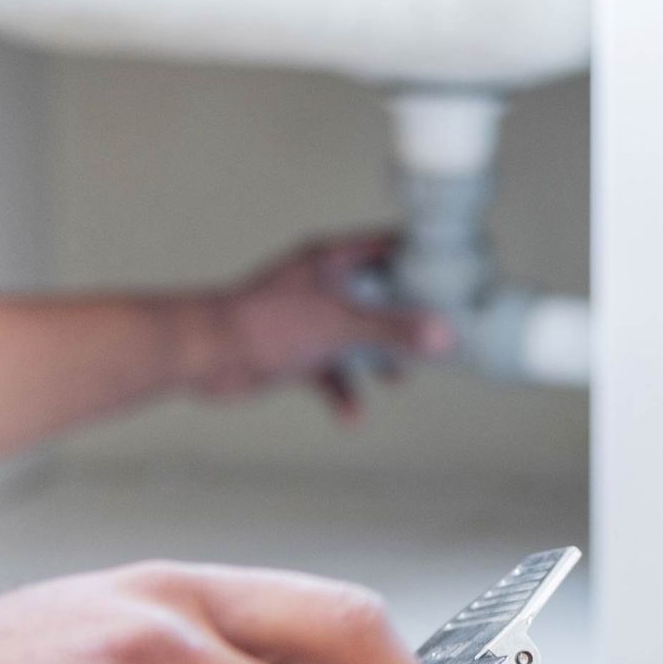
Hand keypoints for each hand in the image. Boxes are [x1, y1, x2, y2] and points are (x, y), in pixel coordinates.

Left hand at [186, 231, 453, 421]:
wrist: (204, 355)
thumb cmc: (261, 324)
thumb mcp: (338, 325)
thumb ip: (391, 329)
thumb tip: (442, 335)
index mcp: (331, 259)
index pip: (389, 247)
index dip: (423, 260)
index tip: (458, 278)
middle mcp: (322, 284)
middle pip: (379, 296)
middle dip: (406, 322)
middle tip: (439, 339)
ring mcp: (308, 318)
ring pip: (356, 336)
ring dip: (375, 360)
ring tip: (398, 379)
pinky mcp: (294, 351)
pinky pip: (329, 371)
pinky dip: (341, 392)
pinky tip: (350, 416)